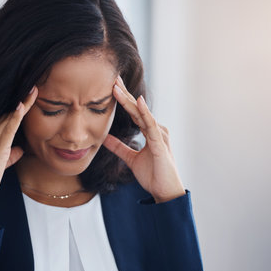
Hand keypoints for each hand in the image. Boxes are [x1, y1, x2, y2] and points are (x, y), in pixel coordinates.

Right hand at [0, 86, 37, 227]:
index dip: (17, 107)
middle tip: (34, 87)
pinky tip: (22, 106)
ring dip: (23, 104)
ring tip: (34, 91)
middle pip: (6, 114)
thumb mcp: (1, 164)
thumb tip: (20, 148)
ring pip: (8, 118)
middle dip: (21, 101)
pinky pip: (7, 129)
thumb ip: (10, 154)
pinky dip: (15, 117)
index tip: (28, 96)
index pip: (3, 119)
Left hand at [103, 76, 184, 202]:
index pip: (134, 111)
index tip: (111, 86)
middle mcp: (156, 130)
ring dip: (129, 100)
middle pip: (137, 108)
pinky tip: (138, 102)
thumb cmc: (153, 175)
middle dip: (125, 93)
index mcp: (150, 131)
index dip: (123, 99)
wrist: (165, 192)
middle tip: (112, 78)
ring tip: (117, 87)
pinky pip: (151, 125)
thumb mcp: (131, 159)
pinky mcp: (160, 144)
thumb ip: (119, 148)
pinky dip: (145, 113)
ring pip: (142, 114)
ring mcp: (159, 135)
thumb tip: (105, 138)